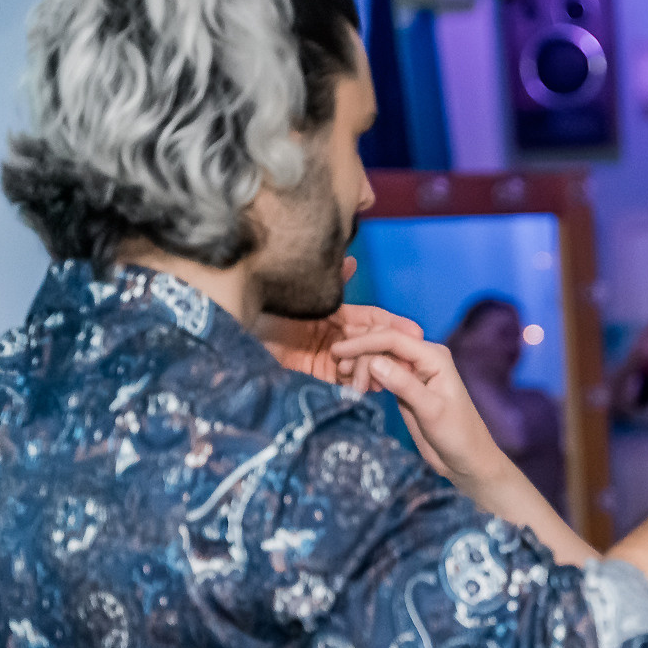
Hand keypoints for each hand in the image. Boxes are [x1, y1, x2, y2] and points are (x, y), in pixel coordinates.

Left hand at [256, 258, 424, 385]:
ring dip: (371, 370)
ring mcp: (327, 361)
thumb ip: (328, 284)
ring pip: (362, 365)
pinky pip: (346, 383)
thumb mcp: (297, 297)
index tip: (414, 332)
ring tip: (376, 377)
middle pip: (370, 344)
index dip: (392, 325)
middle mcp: (333, 338)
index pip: (370, 319)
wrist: (233, 352)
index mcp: (332, 316)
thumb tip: (351, 261)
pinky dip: (358, 384)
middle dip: (386, 352)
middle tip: (402, 360)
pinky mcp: (319, 381)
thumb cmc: (261, 319)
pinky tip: (365, 386)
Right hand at [330, 331, 507, 485]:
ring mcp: (413, 371)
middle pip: (383, 344)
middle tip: (344, 378)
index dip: (363, 342)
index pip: (393, 339)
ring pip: (379, 357)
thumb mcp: (430, 410)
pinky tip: (356, 388)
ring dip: (360, 367)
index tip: (337, 351)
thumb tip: (373, 361)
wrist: (465, 458)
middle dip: (360, 355)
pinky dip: (365, 376)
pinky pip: (380, 372)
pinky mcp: (404, 386)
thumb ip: (404, 385)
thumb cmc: (457, 435)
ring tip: (349, 386)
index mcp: (433, 356)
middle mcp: (423, 358)